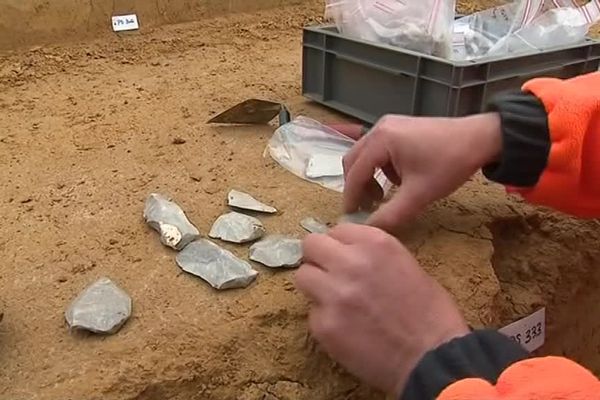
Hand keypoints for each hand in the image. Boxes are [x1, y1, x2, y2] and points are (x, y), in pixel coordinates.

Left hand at [295, 224, 469, 395]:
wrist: (433, 359)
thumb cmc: (431, 313)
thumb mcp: (407, 264)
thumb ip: (373, 254)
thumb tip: (347, 253)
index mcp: (375, 243)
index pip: (337, 230)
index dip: (340, 245)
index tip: (345, 258)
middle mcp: (350, 263)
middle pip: (311, 246)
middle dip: (319, 258)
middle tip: (330, 274)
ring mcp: (333, 294)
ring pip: (302, 276)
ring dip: (315, 286)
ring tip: (334, 301)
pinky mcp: (323, 325)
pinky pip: (311, 312)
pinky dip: (324, 319)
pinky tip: (345, 329)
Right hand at [343, 113, 501, 231]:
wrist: (481, 138)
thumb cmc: (450, 164)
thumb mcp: (420, 194)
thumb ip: (391, 214)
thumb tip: (368, 229)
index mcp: (381, 140)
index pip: (355, 173)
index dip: (351, 197)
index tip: (351, 217)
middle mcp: (380, 128)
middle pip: (354, 161)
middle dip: (357, 186)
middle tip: (366, 208)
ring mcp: (389, 125)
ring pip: (365, 155)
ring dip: (368, 177)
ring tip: (382, 196)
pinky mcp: (399, 127)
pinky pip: (378, 149)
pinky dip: (380, 167)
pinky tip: (397, 181)